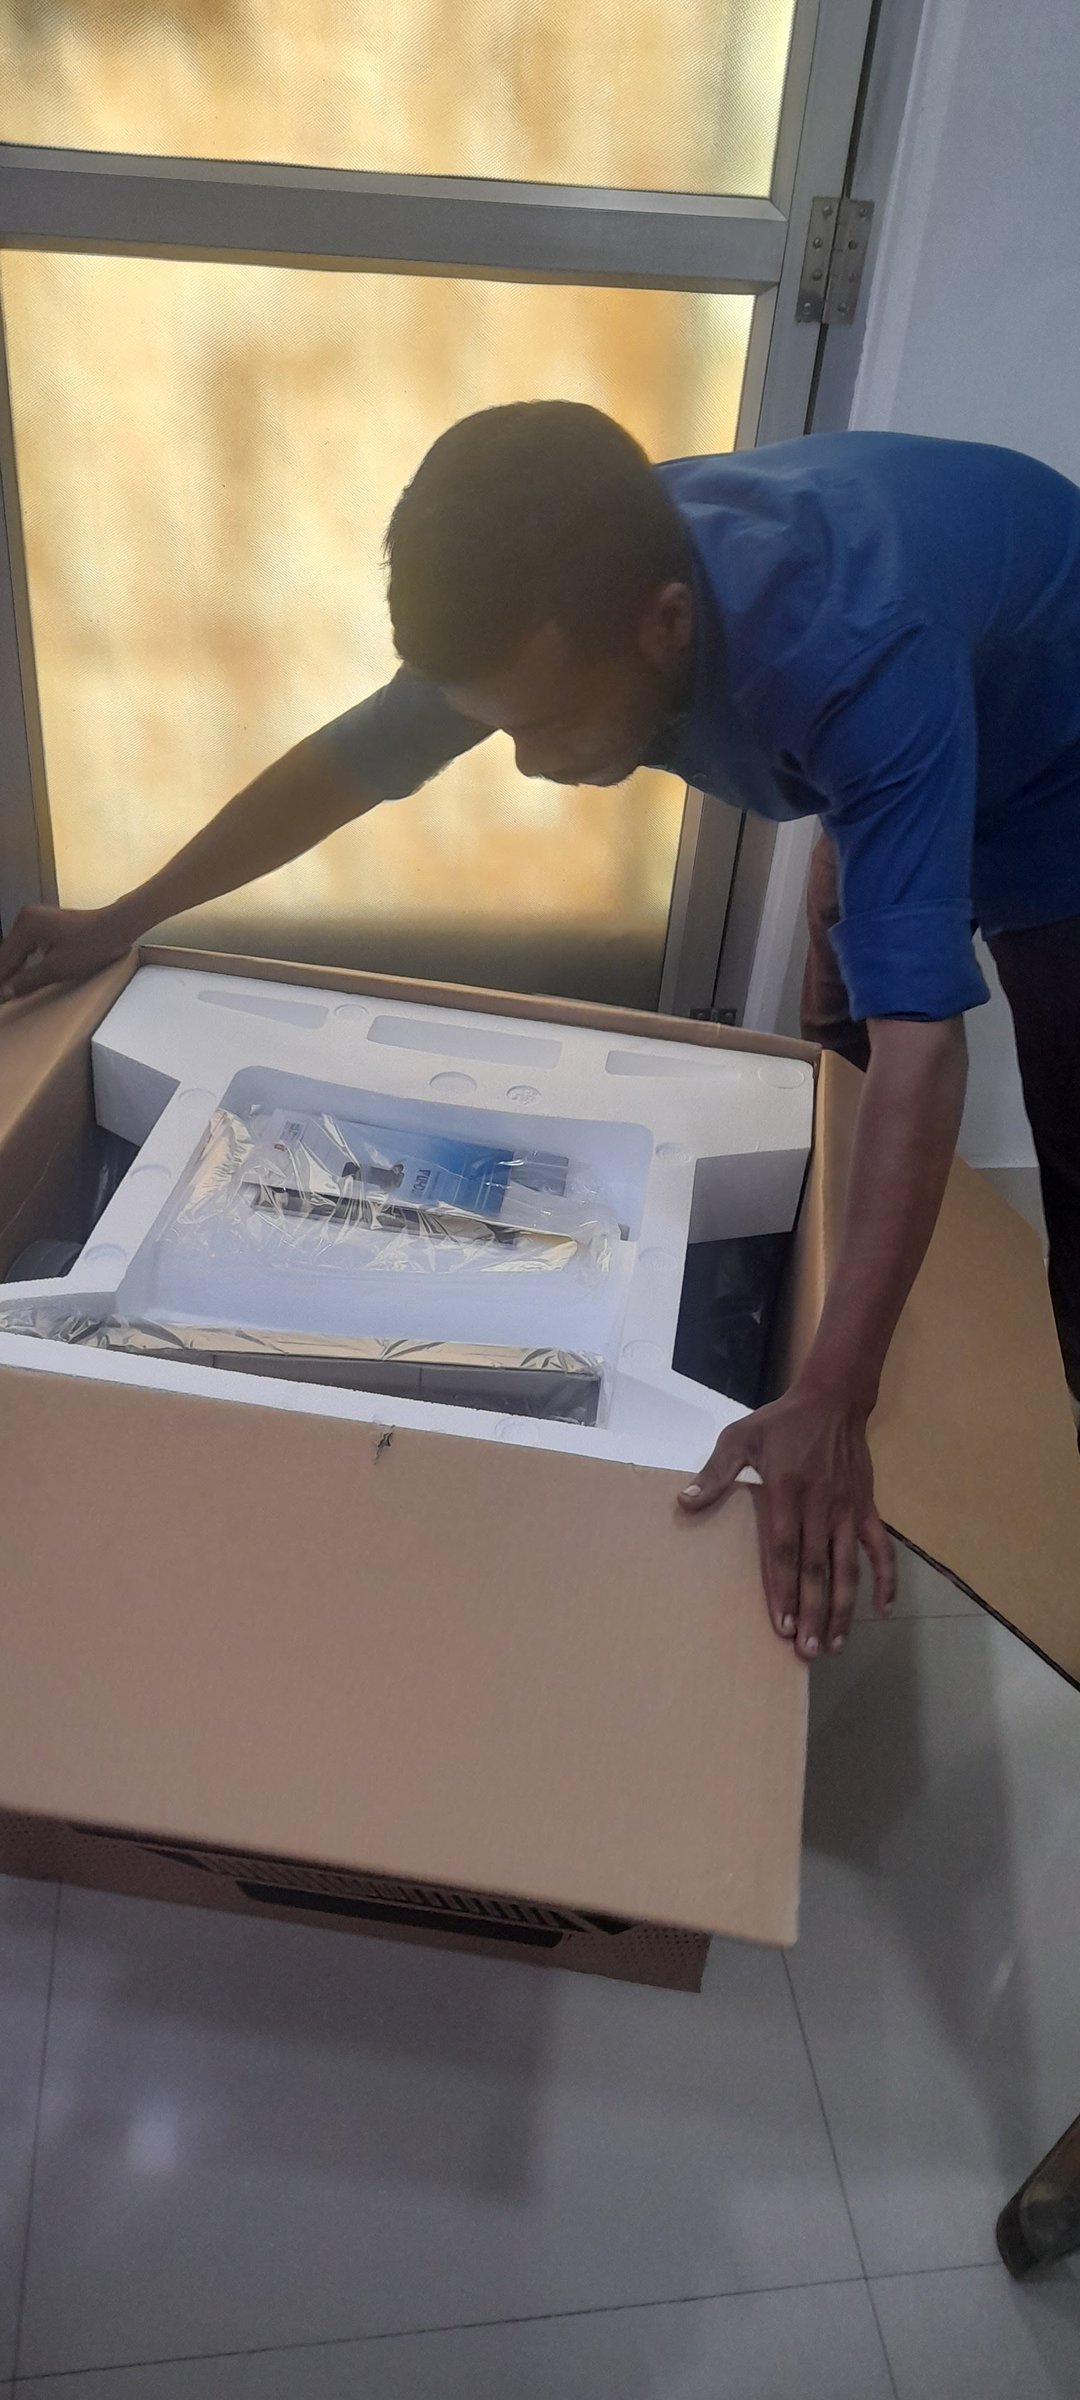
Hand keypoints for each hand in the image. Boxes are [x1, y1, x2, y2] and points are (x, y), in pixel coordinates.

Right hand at [0, 902, 134, 1002]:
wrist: (116, 928)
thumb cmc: (91, 946)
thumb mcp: (57, 968)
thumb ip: (27, 981)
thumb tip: (4, 993)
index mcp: (25, 926)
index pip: (3, 959)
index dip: (0, 982)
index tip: (0, 1000)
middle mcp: (26, 918)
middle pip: (7, 954)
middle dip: (4, 976)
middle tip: (2, 999)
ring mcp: (35, 919)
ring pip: (16, 951)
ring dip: (11, 971)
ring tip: (7, 992)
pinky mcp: (44, 924)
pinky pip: (27, 946)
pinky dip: (23, 962)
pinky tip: (20, 977)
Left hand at [679, 1382, 895, 1659]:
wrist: (833, 1399)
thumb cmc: (780, 1423)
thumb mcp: (739, 1438)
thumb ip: (714, 1473)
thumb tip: (684, 1502)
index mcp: (786, 1491)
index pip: (784, 1550)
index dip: (783, 1589)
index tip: (782, 1624)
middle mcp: (821, 1506)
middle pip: (816, 1568)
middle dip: (813, 1611)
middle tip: (808, 1650)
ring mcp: (849, 1510)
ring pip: (848, 1567)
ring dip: (844, 1608)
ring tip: (836, 1643)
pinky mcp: (868, 1508)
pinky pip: (881, 1549)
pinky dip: (885, 1579)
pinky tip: (882, 1610)